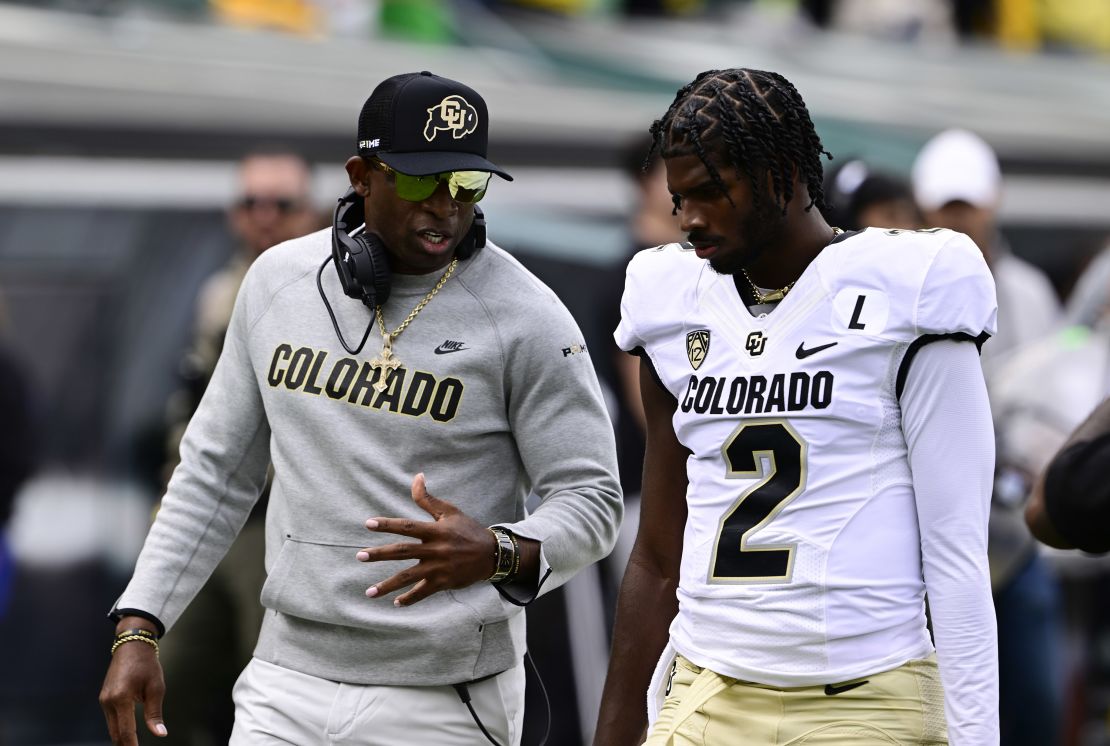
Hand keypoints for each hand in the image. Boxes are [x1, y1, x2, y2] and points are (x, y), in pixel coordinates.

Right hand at [99, 622, 166, 744]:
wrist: (132, 646)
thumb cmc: (146, 663)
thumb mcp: (156, 688)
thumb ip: (155, 713)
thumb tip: (159, 732)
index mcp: (121, 698)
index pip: (125, 731)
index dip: (132, 745)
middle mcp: (108, 700)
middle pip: (115, 733)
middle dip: (125, 745)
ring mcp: (104, 699)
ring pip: (111, 727)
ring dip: (121, 738)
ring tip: (133, 745)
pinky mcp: (104, 698)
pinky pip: (110, 719)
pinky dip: (118, 728)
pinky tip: (126, 734)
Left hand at [357, 473, 496, 605]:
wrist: (491, 554)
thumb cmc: (467, 530)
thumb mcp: (450, 511)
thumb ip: (428, 499)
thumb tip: (417, 477)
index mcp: (435, 531)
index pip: (407, 527)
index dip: (387, 525)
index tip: (368, 524)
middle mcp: (435, 550)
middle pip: (402, 552)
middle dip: (380, 554)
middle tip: (360, 555)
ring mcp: (438, 568)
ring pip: (408, 577)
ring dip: (387, 586)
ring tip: (369, 592)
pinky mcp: (443, 583)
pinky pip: (423, 592)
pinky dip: (409, 599)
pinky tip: (396, 603)